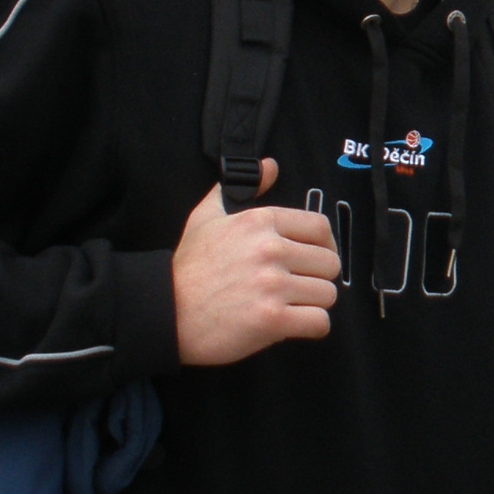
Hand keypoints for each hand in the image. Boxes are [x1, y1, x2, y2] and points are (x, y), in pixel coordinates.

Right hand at [171, 160, 339, 364]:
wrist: (163, 312)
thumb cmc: (188, 268)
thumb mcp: (207, 217)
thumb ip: (239, 188)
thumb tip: (270, 166)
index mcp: (260, 222)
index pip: (320, 228)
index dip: (323, 246)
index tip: (313, 259)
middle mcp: (270, 249)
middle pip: (329, 263)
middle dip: (317, 278)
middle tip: (297, 287)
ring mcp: (272, 285)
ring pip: (327, 294)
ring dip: (313, 304)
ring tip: (290, 306)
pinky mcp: (272, 320)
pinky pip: (319, 322)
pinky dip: (311, 327)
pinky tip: (292, 325)